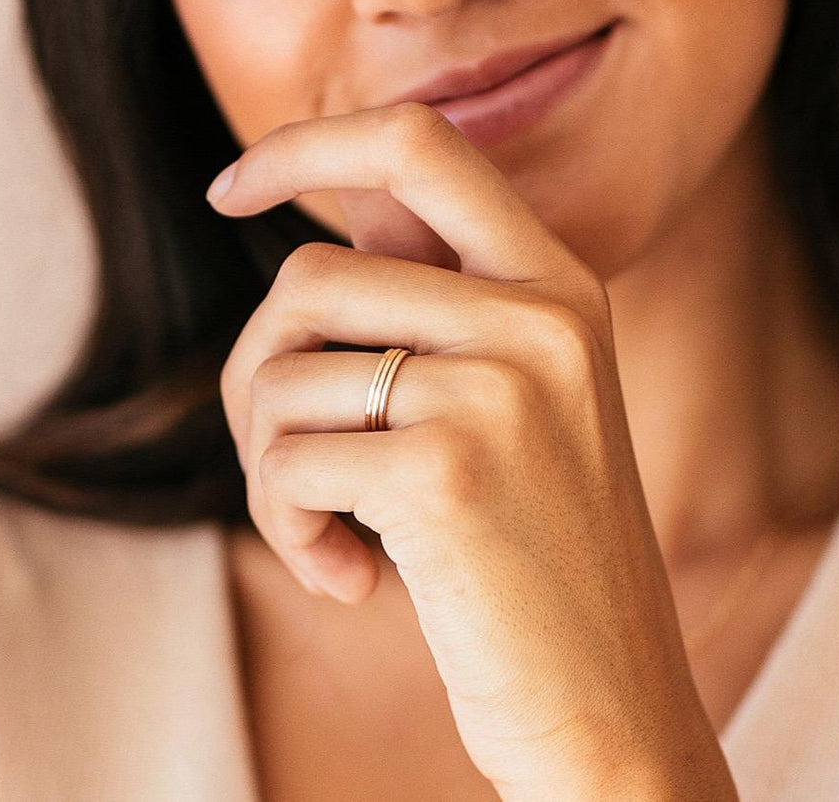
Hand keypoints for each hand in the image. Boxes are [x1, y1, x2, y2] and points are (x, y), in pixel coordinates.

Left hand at [207, 103, 737, 799]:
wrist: (608, 695)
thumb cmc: (533, 551)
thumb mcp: (512, 404)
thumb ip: (428, 311)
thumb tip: (305, 240)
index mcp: (558, 285)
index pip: (417, 143)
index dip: (305, 146)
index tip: (229, 189)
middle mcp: (540, 317)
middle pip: (308, 278)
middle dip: (256, 370)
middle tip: (280, 451)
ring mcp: (500, 389)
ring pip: (282, 373)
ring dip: (269, 466)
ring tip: (327, 528)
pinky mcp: (447, 472)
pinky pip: (285, 463)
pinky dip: (286, 527)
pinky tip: (349, 577)